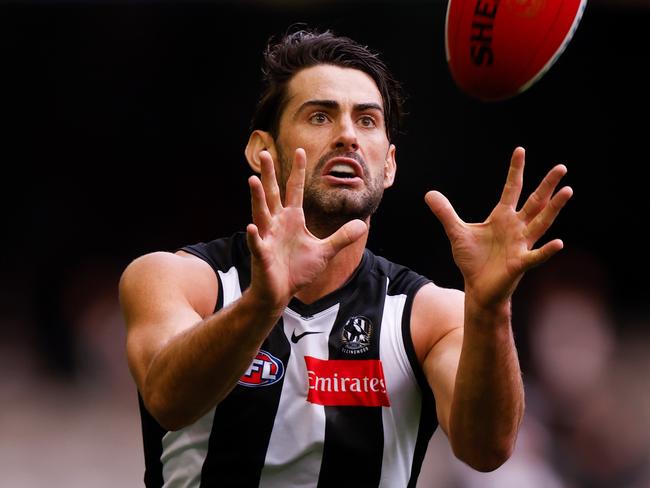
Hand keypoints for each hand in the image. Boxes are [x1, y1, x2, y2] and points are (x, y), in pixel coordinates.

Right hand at [246, 148, 366, 311]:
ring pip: (261, 213)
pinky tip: (252, 226)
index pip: (295, 190)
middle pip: (273, 194)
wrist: (280, 292)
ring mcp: (267, 237)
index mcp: (292, 219)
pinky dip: (254, 235)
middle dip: (269, 174)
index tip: (300, 151)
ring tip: (252, 179)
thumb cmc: (297, 270)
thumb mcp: (325, 251)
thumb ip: (341, 237)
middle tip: (265, 153)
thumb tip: (362, 224)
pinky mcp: (262, 254)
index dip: (298, 171)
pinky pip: (257, 243)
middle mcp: (277, 223)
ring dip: (257, 197)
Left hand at [425, 147, 572, 307]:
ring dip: (553, 208)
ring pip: (541, 223)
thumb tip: (429, 194)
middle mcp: (516, 227)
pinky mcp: (519, 263)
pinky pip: (535, 255)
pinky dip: (546, 251)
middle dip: (547, 185)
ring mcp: (520, 245)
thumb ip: (446, 213)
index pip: (511, 189)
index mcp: (501, 217)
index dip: (515, 170)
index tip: (520, 150)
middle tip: (561, 168)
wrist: (477, 288)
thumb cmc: (472, 260)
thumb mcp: (456, 232)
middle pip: (534, 202)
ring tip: (568, 191)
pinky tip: (558, 243)